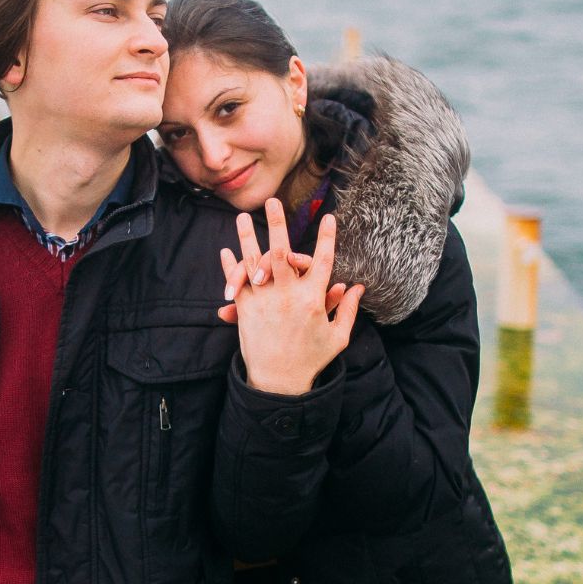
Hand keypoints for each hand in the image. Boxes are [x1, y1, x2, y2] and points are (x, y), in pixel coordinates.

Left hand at [218, 198, 363, 394]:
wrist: (279, 382)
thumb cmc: (311, 360)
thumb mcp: (337, 337)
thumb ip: (347, 310)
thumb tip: (355, 287)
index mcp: (314, 299)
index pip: (323, 260)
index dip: (327, 237)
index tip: (329, 216)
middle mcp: (289, 295)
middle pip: (283, 250)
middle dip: (278, 223)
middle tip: (273, 201)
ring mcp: (266, 300)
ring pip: (255, 260)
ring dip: (248, 236)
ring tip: (244, 216)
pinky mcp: (246, 310)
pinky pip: (238, 281)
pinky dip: (231, 266)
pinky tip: (226, 250)